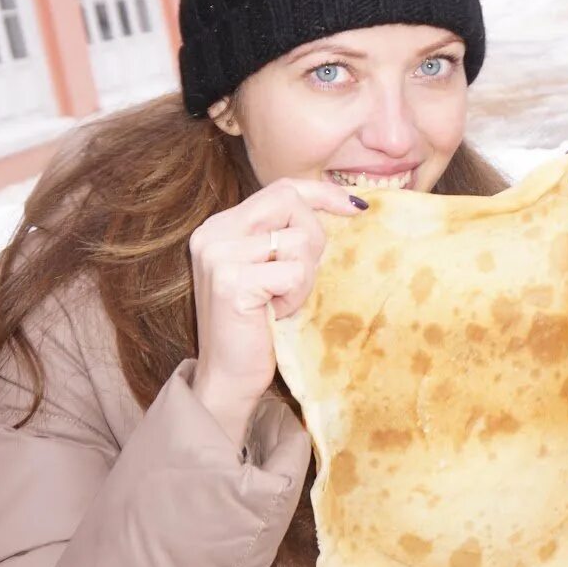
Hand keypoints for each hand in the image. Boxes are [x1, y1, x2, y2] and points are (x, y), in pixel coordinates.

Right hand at [188, 178, 364, 446]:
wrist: (228, 377)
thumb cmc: (258, 324)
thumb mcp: (271, 267)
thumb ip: (288, 234)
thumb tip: (348, 203)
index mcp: (220, 226)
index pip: (279, 189)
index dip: (321, 192)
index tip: (354, 207)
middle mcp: (213, 234)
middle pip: (289, 202)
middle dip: (314, 238)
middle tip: (301, 277)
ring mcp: (219, 255)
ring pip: (298, 240)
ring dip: (304, 277)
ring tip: (280, 301)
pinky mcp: (232, 281)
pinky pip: (294, 272)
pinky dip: (296, 296)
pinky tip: (274, 315)